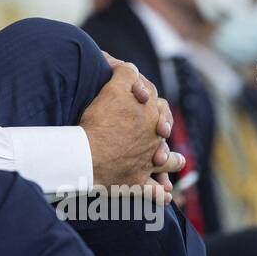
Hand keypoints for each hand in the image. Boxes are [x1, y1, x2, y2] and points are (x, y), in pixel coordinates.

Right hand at [82, 60, 183, 188]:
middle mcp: (155, 137)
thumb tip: (122, 62)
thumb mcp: (111, 89)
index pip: (153, 96)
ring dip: (170, 159)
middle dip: (162, 122)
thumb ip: (123, 73)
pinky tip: (163, 193)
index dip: (143, 91)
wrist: (86, 155)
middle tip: (153, 122)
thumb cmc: (97, 122)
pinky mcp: (138, 183)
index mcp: (150, 113)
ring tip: (167, 159)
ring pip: (170, 160)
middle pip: (164, 126)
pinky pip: (155, 193)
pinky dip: (160, 193)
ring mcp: (149, 162)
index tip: (133, 90)